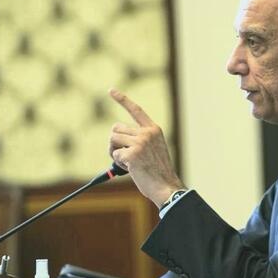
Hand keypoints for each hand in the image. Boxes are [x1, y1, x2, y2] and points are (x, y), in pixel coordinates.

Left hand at [108, 88, 184, 207]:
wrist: (167, 186)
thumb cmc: (158, 172)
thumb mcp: (152, 150)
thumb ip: (138, 140)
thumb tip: (114, 140)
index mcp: (154, 130)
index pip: (136, 110)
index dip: (122, 99)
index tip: (110, 90)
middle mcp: (147, 133)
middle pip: (116, 128)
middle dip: (115, 142)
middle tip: (123, 156)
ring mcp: (140, 142)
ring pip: (113, 140)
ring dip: (115, 152)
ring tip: (128, 163)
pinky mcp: (133, 154)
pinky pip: (115, 154)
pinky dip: (119, 163)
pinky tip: (131, 169)